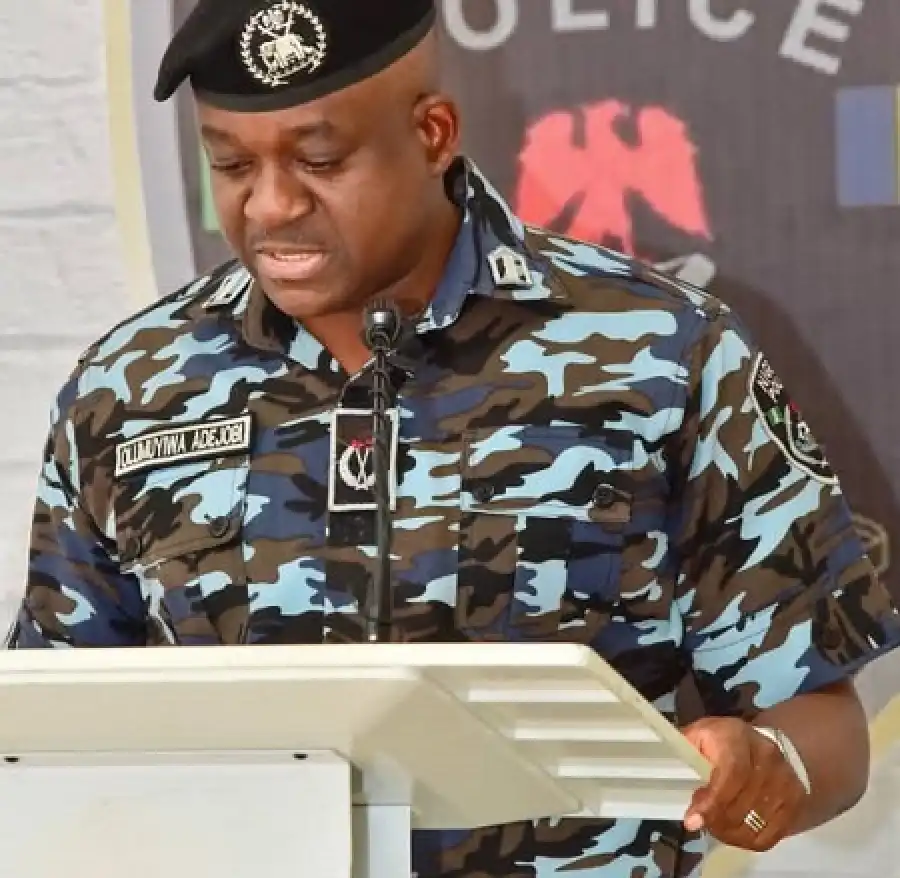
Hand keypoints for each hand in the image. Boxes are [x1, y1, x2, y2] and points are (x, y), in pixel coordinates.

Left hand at [681, 717, 807, 850]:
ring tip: (713, 824)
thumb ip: (685, 750)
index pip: (731, 773)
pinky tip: (731, 831)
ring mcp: (785, 782)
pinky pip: (768, 836)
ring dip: (727, 832)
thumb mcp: (699, 734)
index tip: (692, 820)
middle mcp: (768, 758)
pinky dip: (745, 840)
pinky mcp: (794, 803)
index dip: (711, 801)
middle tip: (698, 820)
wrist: (764, 745)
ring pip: (754, 824)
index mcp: (738, 736)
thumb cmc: (723, 740)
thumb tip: (668, 768)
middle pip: (741, 805)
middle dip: (714, 819)